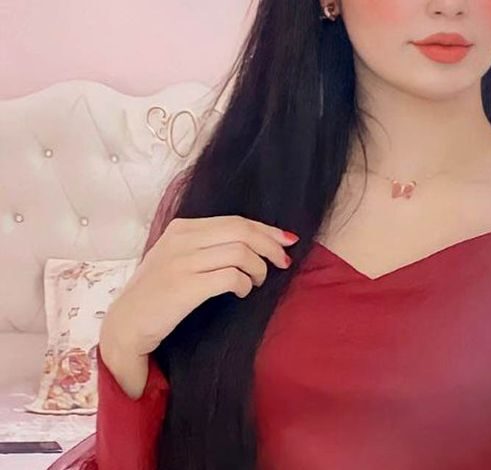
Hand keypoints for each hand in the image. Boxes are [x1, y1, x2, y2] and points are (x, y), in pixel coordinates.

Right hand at [99, 215, 298, 396]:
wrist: (125, 325)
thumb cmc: (157, 295)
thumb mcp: (177, 258)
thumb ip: (207, 246)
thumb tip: (253, 243)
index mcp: (181, 229)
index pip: (235, 221)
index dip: (265, 230)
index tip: (286, 240)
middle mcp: (181, 240)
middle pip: (242, 231)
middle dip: (270, 245)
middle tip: (283, 262)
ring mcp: (182, 262)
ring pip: (240, 252)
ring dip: (259, 268)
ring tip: (257, 282)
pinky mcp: (185, 286)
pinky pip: (231, 276)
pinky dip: (244, 284)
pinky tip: (242, 292)